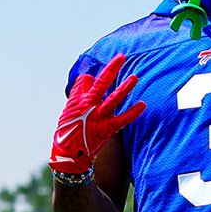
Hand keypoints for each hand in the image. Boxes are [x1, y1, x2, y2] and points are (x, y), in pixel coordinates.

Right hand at [49, 54, 145, 174]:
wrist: (67, 155)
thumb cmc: (68, 131)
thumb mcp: (70, 110)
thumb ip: (79, 93)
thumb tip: (88, 78)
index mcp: (80, 100)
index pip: (89, 81)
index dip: (102, 73)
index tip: (112, 63)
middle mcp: (89, 106)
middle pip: (102, 83)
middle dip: (112, 69)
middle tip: (122, 56)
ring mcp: (98, 118)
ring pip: (113, 99)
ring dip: (125, 87)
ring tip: (135, 77)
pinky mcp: (105, 130)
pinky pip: (122, 119)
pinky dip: (133, 112)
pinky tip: (143, 105)